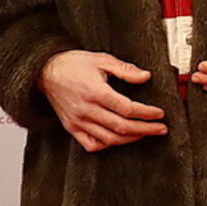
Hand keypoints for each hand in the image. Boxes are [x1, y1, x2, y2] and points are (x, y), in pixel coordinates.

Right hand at [38, 50, 167, 151]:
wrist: (45, 72)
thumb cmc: (73, 64)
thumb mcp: (102, 60)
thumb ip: (125, 69)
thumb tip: (145, 76)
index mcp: (95, 92)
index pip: (127, 108)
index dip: (147, 113)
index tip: (160, 114)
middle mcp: (86, 110)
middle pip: (121, 127)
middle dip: (145, 129)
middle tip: (161, 129)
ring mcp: (78, 121)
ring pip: (109, 139)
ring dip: (130, 139)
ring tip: (145, 134)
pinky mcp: (71, 128)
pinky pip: (91, 144)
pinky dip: (107, 145)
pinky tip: (120, 139)